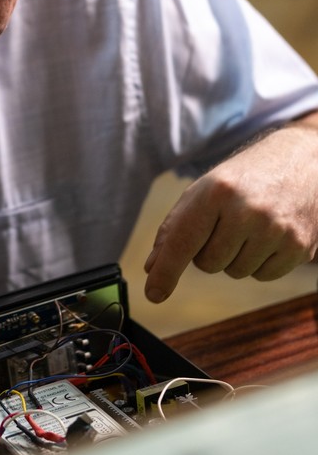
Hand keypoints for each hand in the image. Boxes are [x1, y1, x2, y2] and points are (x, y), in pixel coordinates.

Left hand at [144, 113, 317, 302]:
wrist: (300, 161)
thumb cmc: (242, 179)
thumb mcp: (203, 191)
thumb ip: (174, 229)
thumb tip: (153, 268)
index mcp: (216, 192)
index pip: (183, 241)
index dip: (166, 271)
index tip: (154, 293)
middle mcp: (248, 211)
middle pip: (208, 264)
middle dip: (209, 251)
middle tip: (225, 223)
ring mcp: (277, 230)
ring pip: (236, 272)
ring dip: (235, 257)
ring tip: (249, 225)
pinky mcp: (300, 246)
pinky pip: (263, 276)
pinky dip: (260, 262)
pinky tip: (269, 234)